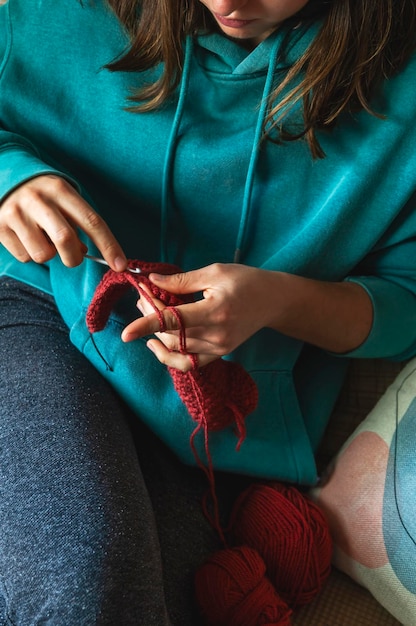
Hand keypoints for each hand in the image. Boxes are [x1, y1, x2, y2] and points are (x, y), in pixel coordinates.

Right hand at [0, 175, 126, 269]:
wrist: (2, 175)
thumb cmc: (42, 194)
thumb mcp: (62, 199)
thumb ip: (77, 223)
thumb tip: (83, 253)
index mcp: (61, 190)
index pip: (92, 221)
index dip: (109, 246)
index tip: (121, 266)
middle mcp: (38, 199)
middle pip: (65, 240)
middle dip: (74, 259)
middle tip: (73, 257)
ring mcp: (16, 213)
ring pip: (43, 255)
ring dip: (48, 255)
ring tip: (41, 238)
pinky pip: (24, 257)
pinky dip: (29, 254)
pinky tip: (25, 237)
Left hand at [121, 263, 273, 371]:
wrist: (273, 301)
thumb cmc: (246, 281)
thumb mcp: (214, 273)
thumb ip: (181, 281)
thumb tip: (152, 282)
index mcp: (215, 311)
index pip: (174, 322)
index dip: (148, 325)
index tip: (126, 333)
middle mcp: (217, 335)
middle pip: (171, 334)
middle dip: (150, 316)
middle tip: (143, 296)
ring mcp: (219, 348)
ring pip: (175, 348)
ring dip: (156, 331)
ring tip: (149, 310)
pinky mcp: (219, 354)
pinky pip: (188, 362)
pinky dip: (169, 356)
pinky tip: (156, 342)